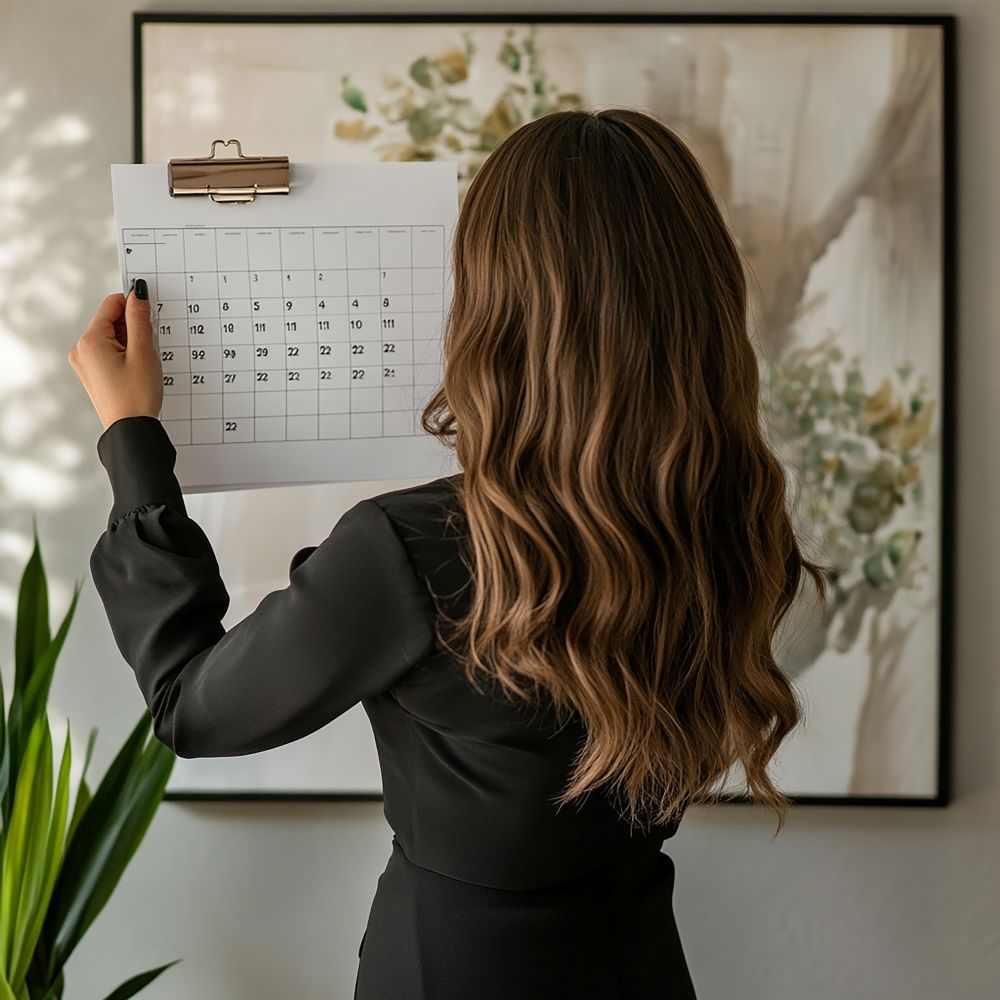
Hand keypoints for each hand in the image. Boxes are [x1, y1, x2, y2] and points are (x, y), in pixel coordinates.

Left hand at [68, 280, 163, 430]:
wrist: (131, 431)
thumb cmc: (136, 396)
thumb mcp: (143, 352)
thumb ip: (139, 319)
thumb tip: (137, 293)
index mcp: (90, 341)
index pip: (112, 304)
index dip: (134, 305)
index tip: (151, 314)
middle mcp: (81, 349)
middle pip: (111, 321)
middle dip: (133, 329)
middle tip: (148, 349)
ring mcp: (85, 363)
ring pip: (112, 338)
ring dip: (131, 343)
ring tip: (142, 365)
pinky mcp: (92, 374)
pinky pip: (110, 353)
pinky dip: (126, 355)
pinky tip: (136, 371)